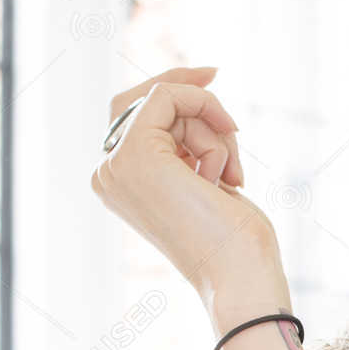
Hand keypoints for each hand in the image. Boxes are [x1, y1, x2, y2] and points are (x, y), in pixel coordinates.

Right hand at [90, 66, 280, 297]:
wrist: (240, 275)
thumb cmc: (237, 243)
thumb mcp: (209, 182)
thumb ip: (189, 149)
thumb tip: (197, 97)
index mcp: (120, 184)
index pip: (138, 115)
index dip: (175, 90)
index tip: (213, 74)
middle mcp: (108, 174)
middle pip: (145, 100)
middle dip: (195, 102)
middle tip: (229, 110)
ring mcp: (116, 165)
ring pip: (165, 101)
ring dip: (213, 130)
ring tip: (231, 177)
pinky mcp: (134, 154)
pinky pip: (167, 96)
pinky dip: (206, 112)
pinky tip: (223, 164)